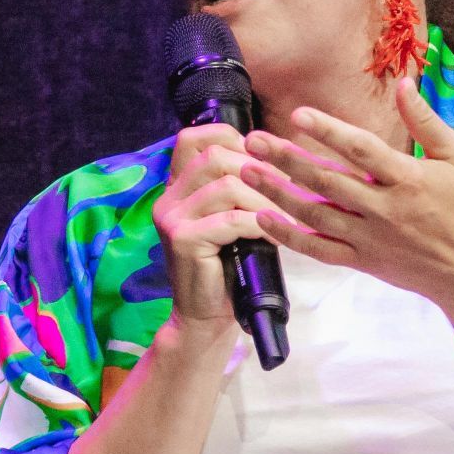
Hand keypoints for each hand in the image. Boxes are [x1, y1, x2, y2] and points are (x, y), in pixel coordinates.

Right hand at [153, 123, 285, 330]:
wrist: (206, 316)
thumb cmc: (228, 266)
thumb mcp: (232, 218)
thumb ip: (239, 186)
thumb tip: (277, 154)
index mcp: (176, 186)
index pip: (192, 137)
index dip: (231, 138)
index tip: (262, 160)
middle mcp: (168, 197)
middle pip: (214, 156)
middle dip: (257, 171)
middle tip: (284, 193)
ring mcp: (171, 217)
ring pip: (227, 185)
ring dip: (264, 200)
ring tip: (284, 218)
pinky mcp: (182, 239)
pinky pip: (231, 219)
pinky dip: (260, 225)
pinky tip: (274, 236)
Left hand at [241, 78, 453, 311]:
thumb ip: (426, 121)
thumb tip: (404, 83)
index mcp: (408, 179)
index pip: (361, 150)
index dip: (329, 131)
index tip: (298, 114)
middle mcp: (384, 209)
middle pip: (327, 181)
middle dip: (286, 159)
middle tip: (252, 140)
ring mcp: (369, 238)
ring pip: (315, 214)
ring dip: (277, 193)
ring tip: (247, 171)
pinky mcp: (361, 261)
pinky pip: (318, 249)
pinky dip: (288, 236)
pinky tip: (262, 217)